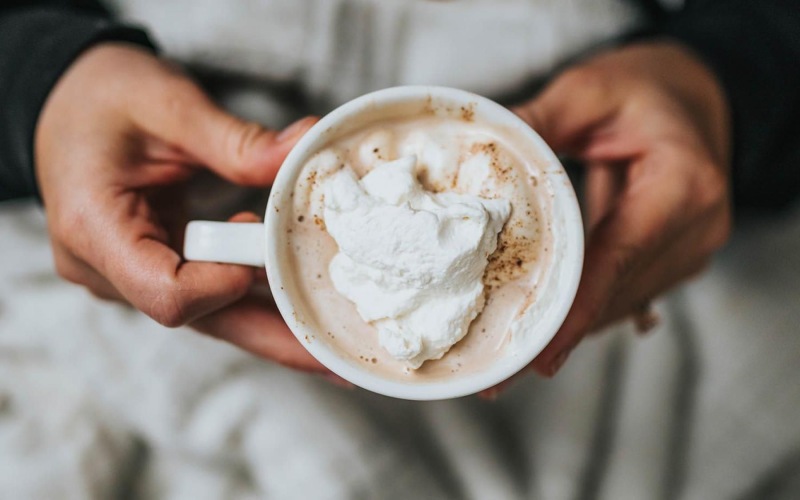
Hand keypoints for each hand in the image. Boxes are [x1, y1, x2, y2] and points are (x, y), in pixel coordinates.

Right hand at [36, 43, 329, 375]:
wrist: (66, 102)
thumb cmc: (102, 96)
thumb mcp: (167, 103)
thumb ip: (234, 140)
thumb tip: (304, 150)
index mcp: (94, 229)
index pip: (166, 293)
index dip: (226, 283)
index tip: (270, 249)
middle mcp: (106, 269)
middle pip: (201, 320)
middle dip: (274, 336)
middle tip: (336, 352)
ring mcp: (128, 276)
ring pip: (211, 316)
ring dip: (272, 324)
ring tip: (334, 335)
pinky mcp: (153, 268)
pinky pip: (210, 295)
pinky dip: (255, 297)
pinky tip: (301, 303)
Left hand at [483, 41, 731, 396]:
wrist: (692, 96)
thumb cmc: (646, 89)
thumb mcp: (590, 89)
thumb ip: (539, 122)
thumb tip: (478, 154)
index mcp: (683, 185)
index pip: (620, 258)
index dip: (576, 308)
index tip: (539, 352)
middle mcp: (696, 229)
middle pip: (616, 294)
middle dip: (558, 333)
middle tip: (500, 373)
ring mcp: (688, 251)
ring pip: (618, 304)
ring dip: (567, 330)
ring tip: (510, 362)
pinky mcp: (669, 260)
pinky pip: (621, 295)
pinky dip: (581, 310)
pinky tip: (543, 332)